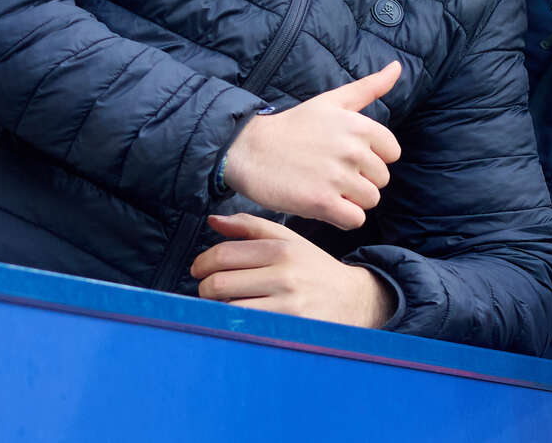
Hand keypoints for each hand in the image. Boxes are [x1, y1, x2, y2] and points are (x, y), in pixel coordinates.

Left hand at [193, 213, 394, 327]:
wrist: (353, 299)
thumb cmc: (315, 269)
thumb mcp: (289, 240)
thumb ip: (251, 227)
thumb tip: (213, 221)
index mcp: (282, 249)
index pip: (224, 254)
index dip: (202, 263)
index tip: (198, 269)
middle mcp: (285, 275)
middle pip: (220, 283)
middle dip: (205, 287)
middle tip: (208, 289)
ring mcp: (288, 305)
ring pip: (229, 308)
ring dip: (217, 308)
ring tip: (223, 304)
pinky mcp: (290, 329)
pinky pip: (246, 328)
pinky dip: (234, 324)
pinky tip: (238, 319)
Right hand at [222, 62, 400, 229]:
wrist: (250, 149)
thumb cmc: (293, 126)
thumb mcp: (331, 101)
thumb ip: (369, 87)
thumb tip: (397, 67)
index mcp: (359, 126)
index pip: (392, 153)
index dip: (371, 158)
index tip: (347, 156)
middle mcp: (352, 150)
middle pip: (381, 180)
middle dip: (360, 180)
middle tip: (331, 172)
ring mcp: (338, 178)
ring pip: (370, 201)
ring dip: (351, 200)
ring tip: (326, 187)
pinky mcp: (322, 203)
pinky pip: (355, 220)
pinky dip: (342, 218)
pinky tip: (323, 204)